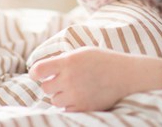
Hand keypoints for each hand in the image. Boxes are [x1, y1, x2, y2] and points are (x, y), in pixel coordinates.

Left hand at [29, 47, 161, 111]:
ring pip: (54, 100)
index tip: (37, 74)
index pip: (39, 70)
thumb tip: (44, 68)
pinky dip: (70, 105)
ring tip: (73, 88)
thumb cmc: (105, 61)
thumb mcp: (83, 52)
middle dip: (51, 84)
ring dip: (60, 95)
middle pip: (45, 88)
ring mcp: (76, 95)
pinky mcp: (83, 108)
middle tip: (62, 81)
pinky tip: (80, 96)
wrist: (127, 76)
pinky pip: (66, 109)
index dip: (35, 73)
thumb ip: (64, 59)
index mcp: (68, 61)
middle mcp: (69, 79)